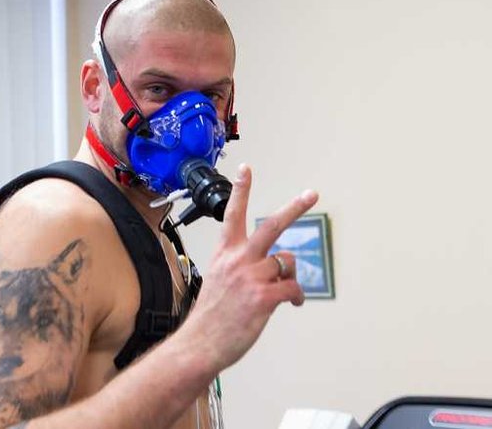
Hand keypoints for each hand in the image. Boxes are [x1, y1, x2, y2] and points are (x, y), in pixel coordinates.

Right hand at [186, 164, 318, 370]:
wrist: (200, 342)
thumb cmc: (210, 316)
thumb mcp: (217, 281)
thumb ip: (241, 267)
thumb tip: (273, 267)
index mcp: (224, 253)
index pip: (232, 214)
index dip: (241, 190)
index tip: (246, 169)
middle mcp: (237, 260)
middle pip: (271, 225)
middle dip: (295, 207)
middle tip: (311, 194)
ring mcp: (251, 277)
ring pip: (287, 261)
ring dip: (290, 274)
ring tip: (286, 288)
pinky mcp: (264, 297)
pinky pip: (293, 288)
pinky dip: (296, 296)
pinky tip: (292, 303)